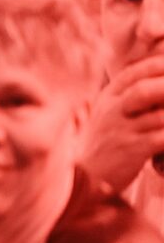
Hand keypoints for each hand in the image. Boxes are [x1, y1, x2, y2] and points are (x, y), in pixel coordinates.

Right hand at [81, 58, 163, 191]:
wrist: (85, 176)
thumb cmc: (103, 143)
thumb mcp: (106, 114)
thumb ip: (125, 96)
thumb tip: (155, 80)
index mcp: (106, 99)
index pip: (133, 73)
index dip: (157, 65)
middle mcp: (111, 112)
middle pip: (144, 90)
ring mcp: (121, 131)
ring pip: (159, 116)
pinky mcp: (132, 150)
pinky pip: (161, 138)